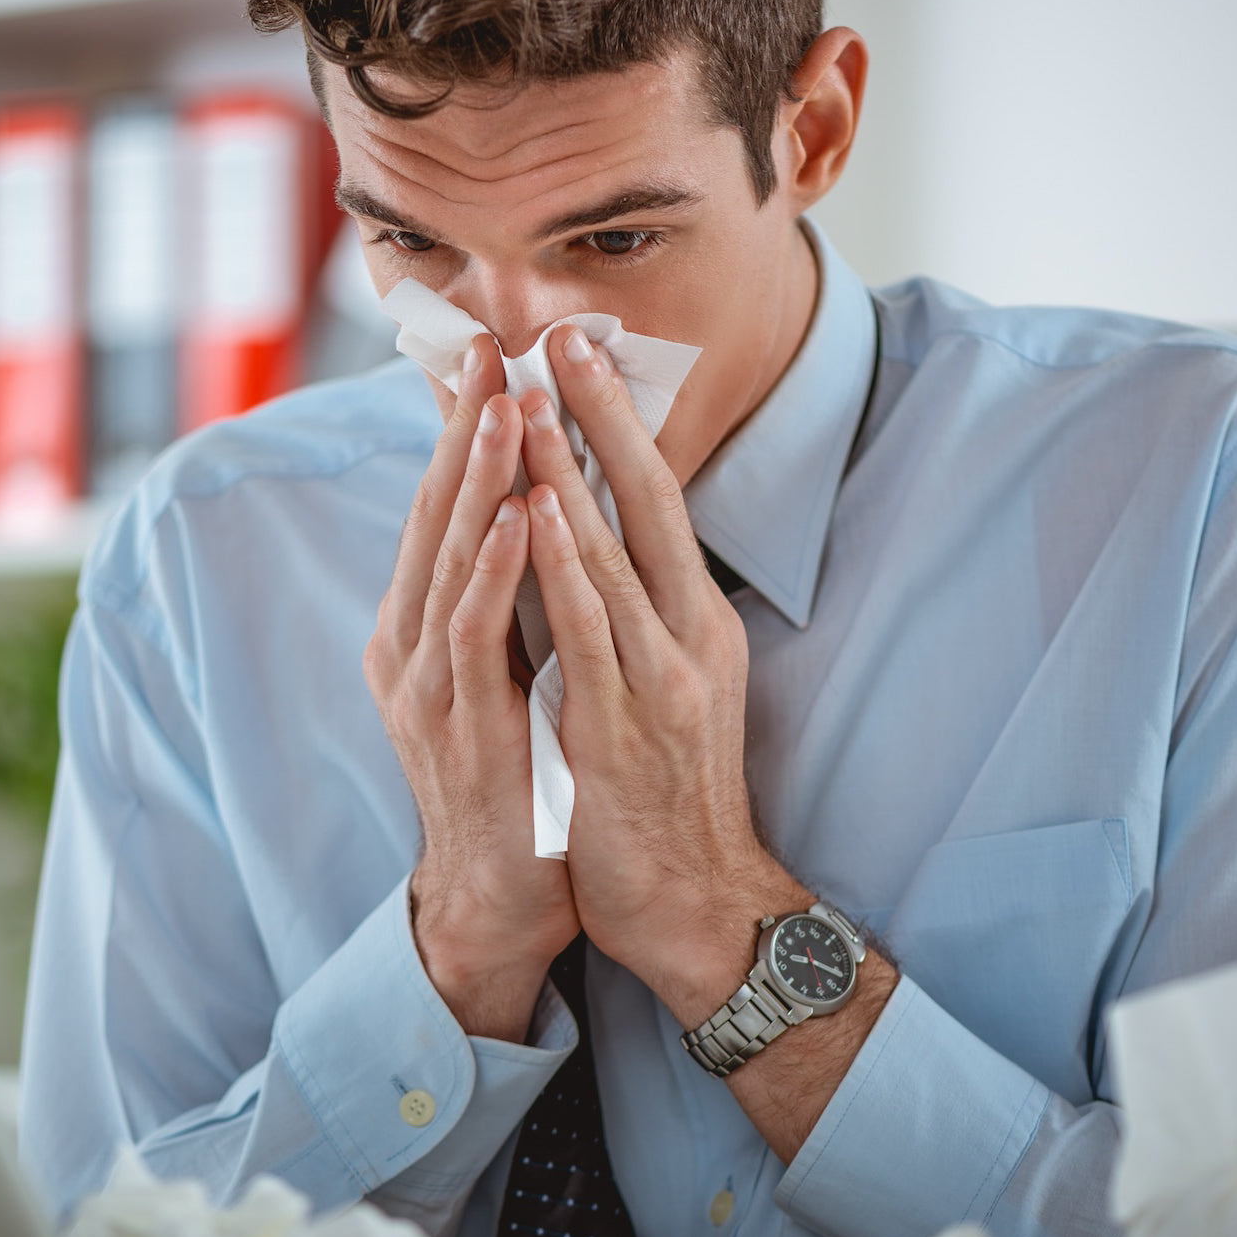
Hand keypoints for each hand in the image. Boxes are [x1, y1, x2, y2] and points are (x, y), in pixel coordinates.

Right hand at [364, 335, 578, 1040]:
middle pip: (437, 518)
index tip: (495, 358)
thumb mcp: (507, 667)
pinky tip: (518, 517)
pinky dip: (494, 573)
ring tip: (505, 405)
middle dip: (465, 431)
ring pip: (448, 564)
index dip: (466, 434)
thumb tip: (536, 515)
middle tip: (490, 347)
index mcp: (426, 625)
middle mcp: (410, 643)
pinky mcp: (457, 730)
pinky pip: (475, 639)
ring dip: (478, 482)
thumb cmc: (516, 772)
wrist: (501, 891)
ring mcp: (425, 687)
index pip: (446, 511)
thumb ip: (507, 597)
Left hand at [516, 327, 808, 1020]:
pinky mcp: (627, 724)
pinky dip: (563, 562)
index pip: (658, 504)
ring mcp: (663, 676)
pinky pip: (589, 629)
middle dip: (601, 416)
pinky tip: (538, 505)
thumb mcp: (668, 687)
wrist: (702, 899)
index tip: (582, 362)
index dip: (620, 429)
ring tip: (533, 394)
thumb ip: (636, 618)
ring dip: (571, 468)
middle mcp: (689, 634)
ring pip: (613, 553)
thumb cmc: (670, 792)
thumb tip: (592, 548)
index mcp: (696, 622)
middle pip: (647, 503)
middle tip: (563, 337)